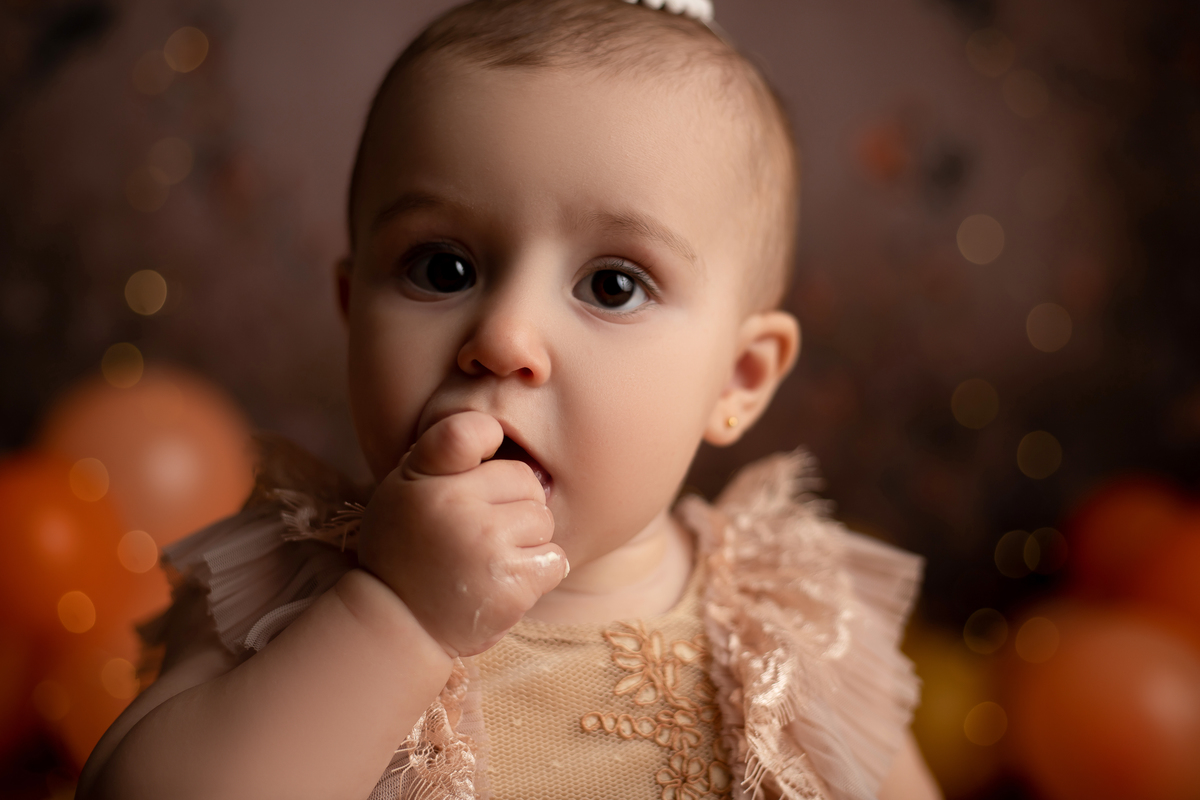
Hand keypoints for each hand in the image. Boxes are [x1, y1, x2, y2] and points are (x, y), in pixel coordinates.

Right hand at [356, 411, 567, 657]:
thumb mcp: (404, 489)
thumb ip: (441, 454)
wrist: (399, 623)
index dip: (489, 437)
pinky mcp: (512, 584)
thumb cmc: (406, 548)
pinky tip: (505, 581)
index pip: (472, 430)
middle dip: (513, 505)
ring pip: (542, 520)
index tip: (487, 451)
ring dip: (527, 541)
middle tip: (480, 533)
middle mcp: (456, 506)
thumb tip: (495, 428)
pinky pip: (555, 559)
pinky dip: (539, 572)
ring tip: (489, 560)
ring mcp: (487, 546)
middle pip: (526, 481)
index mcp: (426, 479)